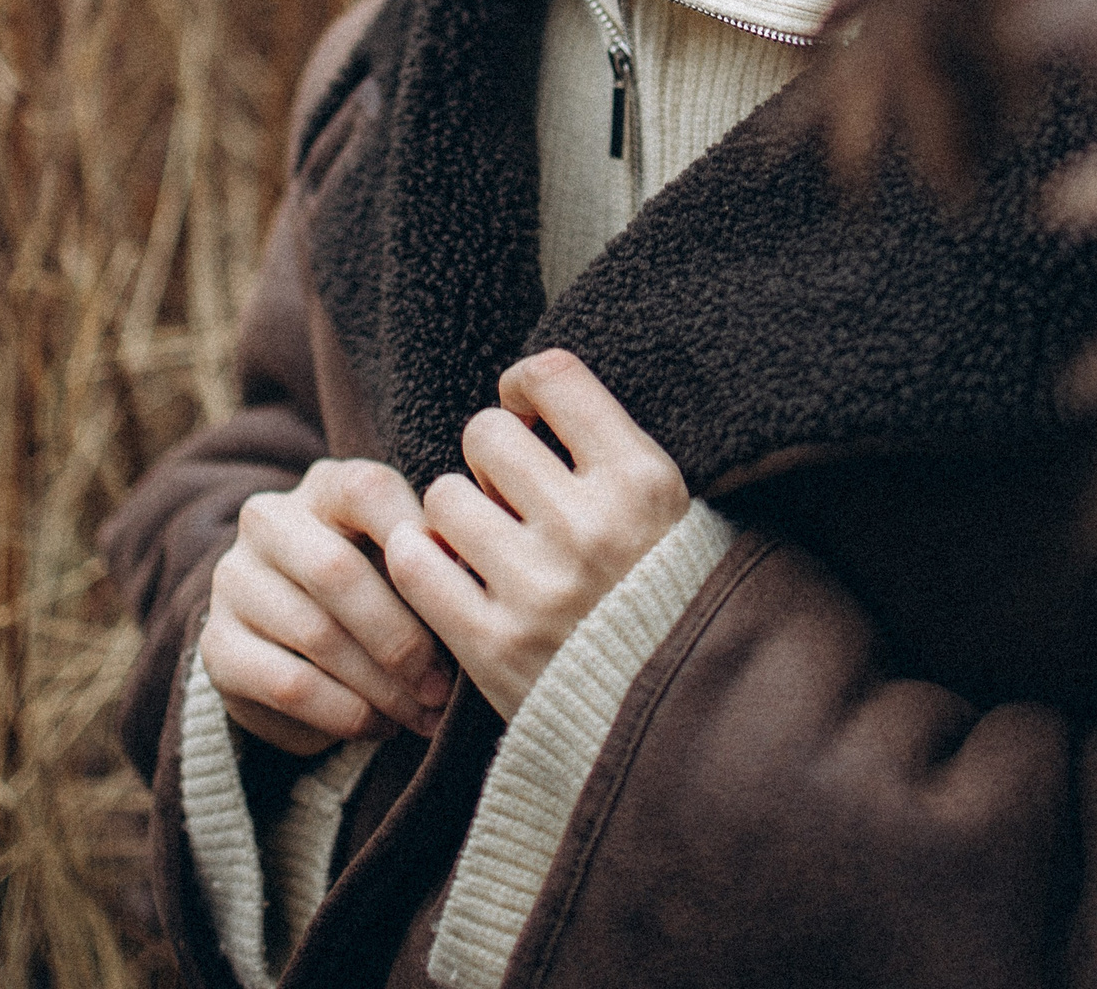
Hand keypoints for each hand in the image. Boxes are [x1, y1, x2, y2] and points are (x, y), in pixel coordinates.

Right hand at [200, 458, 454, 756]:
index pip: (368, 489)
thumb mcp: (402, 562)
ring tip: (424, 714)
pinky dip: (347, 714)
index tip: (462, 595)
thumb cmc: (375, 590)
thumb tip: (472, 578)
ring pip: (317, 635)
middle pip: (336, 571)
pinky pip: (290, 686)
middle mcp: (268, 520)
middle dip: (401, 638)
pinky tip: (381, 727)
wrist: (292, 641)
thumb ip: (432, 560)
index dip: (417, 539)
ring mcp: (234, 581)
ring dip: (381, 686)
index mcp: (325, 484)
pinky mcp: (217, 647)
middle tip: (443, 687)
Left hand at [384, 350, 688, 722]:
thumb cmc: (664, 596)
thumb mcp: (666, 507)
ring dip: (456, 512)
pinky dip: (419, 559)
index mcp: (641, 481)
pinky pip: (417, 566)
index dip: (523, 385)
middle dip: (488, 457)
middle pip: (485, 433)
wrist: (679, 719)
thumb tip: (523, 400)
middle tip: (506, 492)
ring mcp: (540, 588)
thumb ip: (605, 452)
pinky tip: (444, 569)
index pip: (554, 376)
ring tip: (485, 541)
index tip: (525, 412)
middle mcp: (590, 526)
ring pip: (444, 495)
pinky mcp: (495, 648)